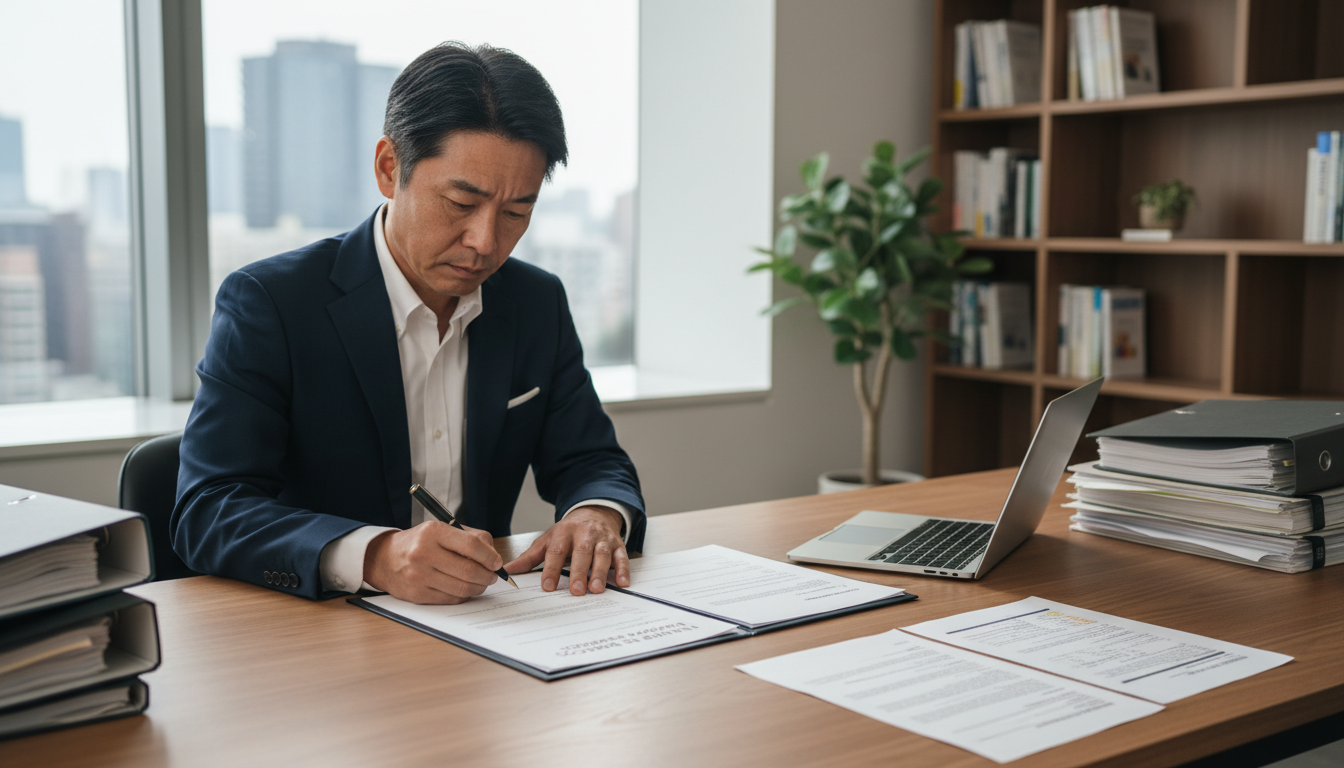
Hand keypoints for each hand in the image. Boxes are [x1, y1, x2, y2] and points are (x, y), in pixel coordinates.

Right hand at [363, 521, 502, 603]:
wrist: (384, 559)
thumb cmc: (419, 543)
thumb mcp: (441, 530)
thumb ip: (470, 538)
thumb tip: (494, 556)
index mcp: (433, 532)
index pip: (471, 545)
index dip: (490, 556)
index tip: (497, 562)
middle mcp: (423, 553)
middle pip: (468, 570)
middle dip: (487, 576)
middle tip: (492, 576)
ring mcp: (419, 576)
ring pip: (462, 588)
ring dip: (478, 588)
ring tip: (481, 583)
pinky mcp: (417, 594)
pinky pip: (451, 599)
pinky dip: (464, 596)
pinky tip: (465, 589)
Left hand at [505, 506, 627, 594]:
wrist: (594, 512)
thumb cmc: (569, 531)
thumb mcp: (548, 539)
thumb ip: (530, 557)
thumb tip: (508, 571)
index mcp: (564, 532)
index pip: (556, 550)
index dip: (552, 568)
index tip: (548, 586)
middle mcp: (584, 533)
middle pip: (582, 552)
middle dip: (579, 572)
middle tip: (575, 591)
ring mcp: (602, 538)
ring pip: (603, 554)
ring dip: (600, 572)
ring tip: (595, 589)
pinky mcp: (617, 544)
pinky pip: (622, 556)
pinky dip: (623, 570)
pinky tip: (622, 583)